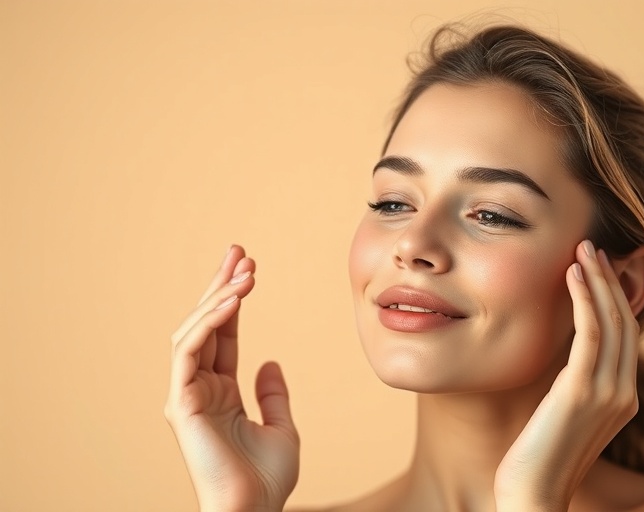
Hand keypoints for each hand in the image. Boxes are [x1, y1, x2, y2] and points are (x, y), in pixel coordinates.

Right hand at [164, 245, 299, 511]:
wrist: (254, 511)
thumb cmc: (266, 481)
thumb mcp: (282, 429)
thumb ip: (274, 395)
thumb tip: (271, 362)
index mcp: (220, 392)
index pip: (224, 335)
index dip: (234, 301)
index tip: (248, 267)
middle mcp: (199, 388)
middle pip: (206, 325)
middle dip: (221, 285)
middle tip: (239, 251)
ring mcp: (187, 393)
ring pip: (194, 331)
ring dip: (218, 296)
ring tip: (244, 270)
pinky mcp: (182, 401)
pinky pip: (190, 350)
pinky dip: (209, 322)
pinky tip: (232, 300)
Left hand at [494, 240, 638, 510]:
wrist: (531, 495)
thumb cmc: (536, 459)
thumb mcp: (561, 416)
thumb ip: (571, 387)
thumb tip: (560, 358)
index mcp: (623, 400)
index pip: (625, 337)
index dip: (614, 297)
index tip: (596, 268)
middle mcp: (624, 393)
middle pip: (624, 321)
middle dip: (610, 280)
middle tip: (591, 246)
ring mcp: (609, 393)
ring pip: (612, 320)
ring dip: (598, 280)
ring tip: (583, 249)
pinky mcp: (583, 391)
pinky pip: (591, 332)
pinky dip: (585, 298)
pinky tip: (572, 274)